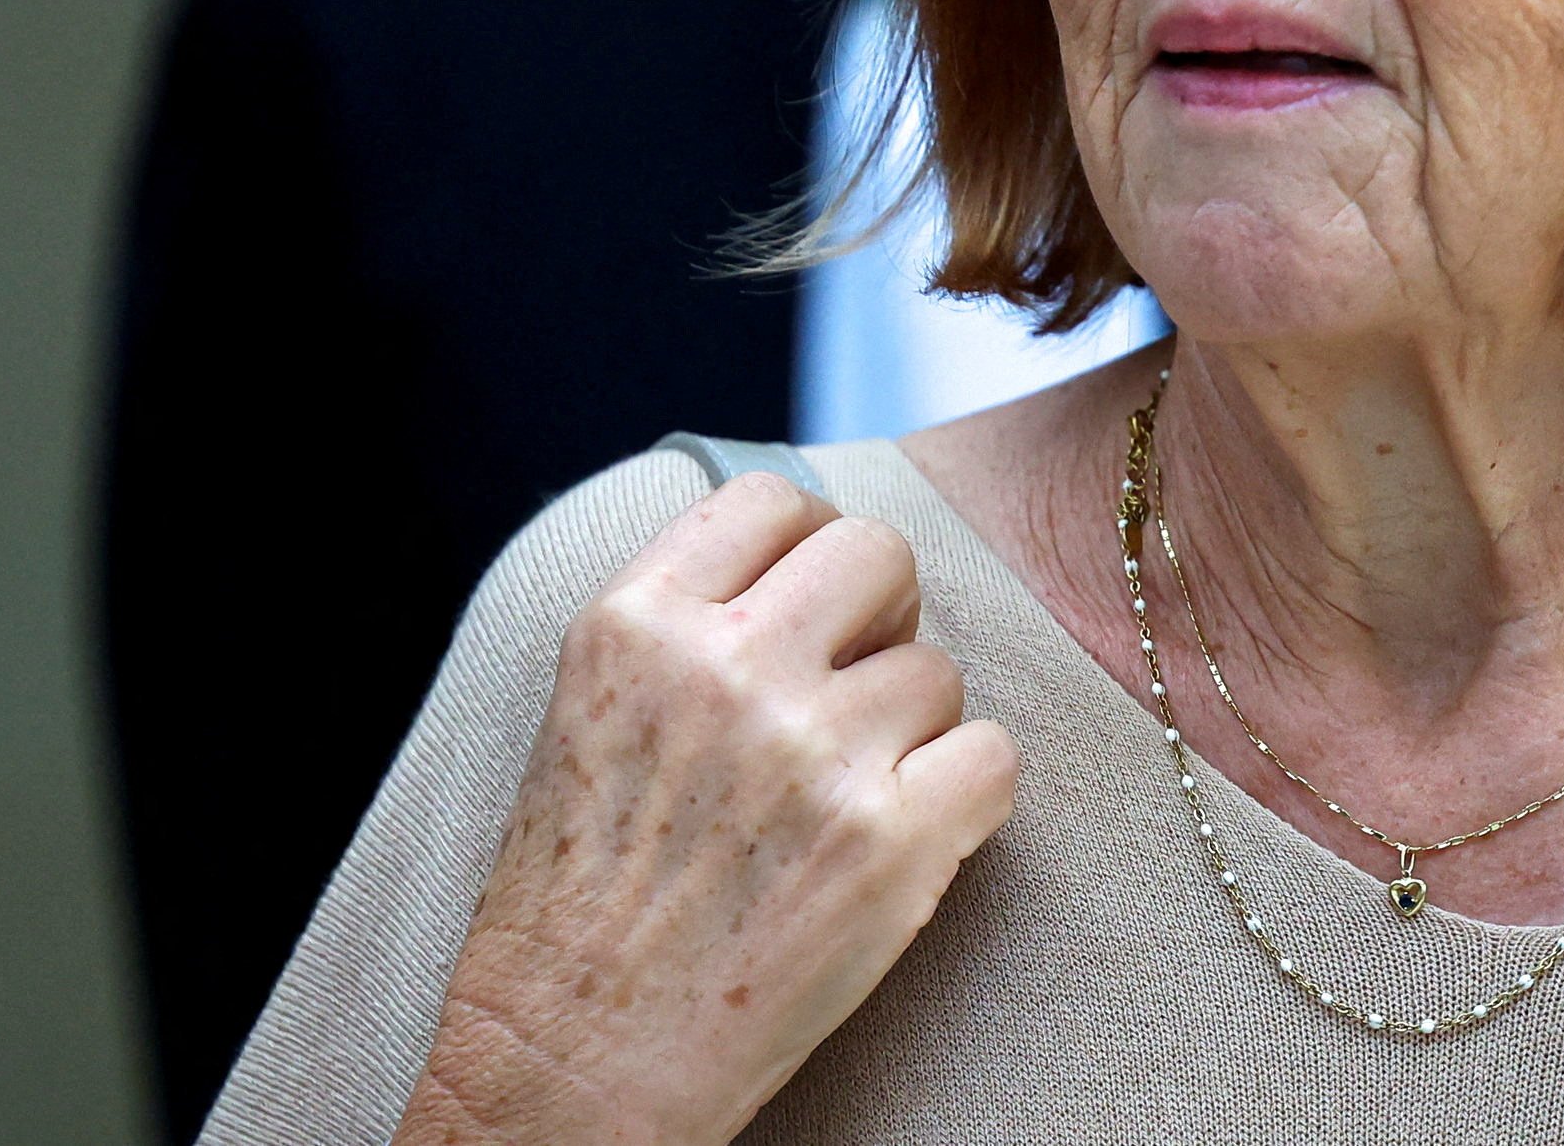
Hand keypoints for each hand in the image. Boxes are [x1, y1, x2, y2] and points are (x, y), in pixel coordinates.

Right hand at [397, 472, 1018, 1145]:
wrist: (569, 1065)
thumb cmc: (575, 901)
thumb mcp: (587, 709)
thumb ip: (682, 623)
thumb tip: (800, 561)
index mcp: (636, 623)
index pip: (776, 499)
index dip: (809, 552)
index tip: (809, 611)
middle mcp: (726, 666)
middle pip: (879, 553)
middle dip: (880, 619)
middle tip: (847, 695)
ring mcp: (813, 751)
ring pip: (937, 671)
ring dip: (910, 732)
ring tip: (838, 806)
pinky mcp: (889, 841)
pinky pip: (994, 756)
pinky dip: (967, 800)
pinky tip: (902, 841)